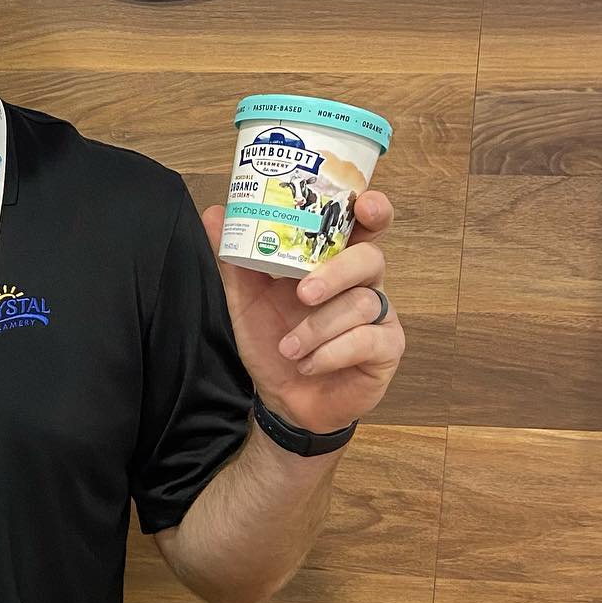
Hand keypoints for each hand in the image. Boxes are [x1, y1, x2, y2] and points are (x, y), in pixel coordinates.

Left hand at [199, 190, 405, 433]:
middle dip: (337, 271)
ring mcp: (379, 316)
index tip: (364, 204)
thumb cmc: (273, 338)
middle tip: (304, 293)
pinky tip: (307, 363)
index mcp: (333, 261)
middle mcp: (362, 283)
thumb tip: (215, 213)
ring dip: (317, 328)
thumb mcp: (246, 298)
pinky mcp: (386, 349)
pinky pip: (367, 341)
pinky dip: (330, 352)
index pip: (362, 226)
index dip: (372, 210)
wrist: (283, 398)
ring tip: (288, 347)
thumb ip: (234, 257)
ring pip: (362, 304)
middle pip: (369, 258)